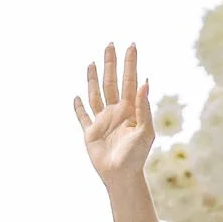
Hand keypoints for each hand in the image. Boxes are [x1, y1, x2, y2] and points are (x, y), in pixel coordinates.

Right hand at [74, 40, 155, 192]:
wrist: (122, 177)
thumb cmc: (136, 156)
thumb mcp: (144, 131)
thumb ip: (144, 107)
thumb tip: (145, 82)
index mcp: (130, 110)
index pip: (130, 81)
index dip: (130, 64)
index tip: (131, 46)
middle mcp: (116, 112)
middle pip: (111, 82)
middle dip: (111, 64)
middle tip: (110, 44)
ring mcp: (102, 121)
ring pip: (96, 94)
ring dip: (93, 79)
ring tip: (93, 63)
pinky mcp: (90, 133)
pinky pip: (82, 117)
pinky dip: (78, 108)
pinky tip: (76, 97)